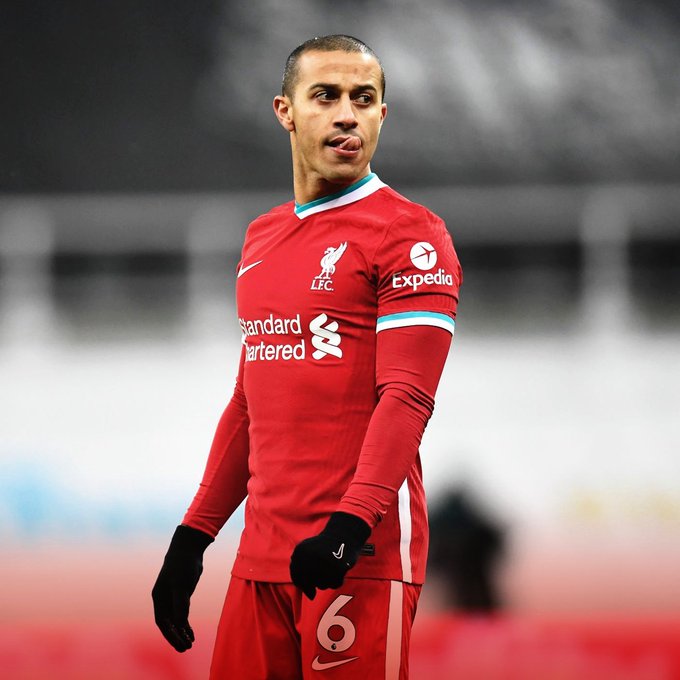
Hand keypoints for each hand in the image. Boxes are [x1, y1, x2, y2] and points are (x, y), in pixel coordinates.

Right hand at [152, 524, 213, 651]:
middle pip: (168, 624)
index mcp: (158, 598)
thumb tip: (180, 624)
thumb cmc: (183, 565)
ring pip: (175, 621)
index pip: (163, 622)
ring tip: (190, 644)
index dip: (170, 635)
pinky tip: (191, 634)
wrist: (189, 549)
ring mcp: (172, 598)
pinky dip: (186, 625)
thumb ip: (181, 604)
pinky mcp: (181, 596)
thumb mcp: (182, 584)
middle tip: (185, 649)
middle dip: (175, 637)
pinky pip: (182, 615)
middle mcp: (163, 600)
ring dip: (181, 633)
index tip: (179, 644)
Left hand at [290, 512, 370, 599]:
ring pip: (321, 585)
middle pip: (308, 583)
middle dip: (315, 583)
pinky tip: (340, 570)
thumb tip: (310, 596)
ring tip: (332, 567)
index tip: (309, 583)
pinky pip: (335, 584)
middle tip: (324, 575)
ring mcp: (323, 563)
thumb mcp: (307, 552)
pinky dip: (338, 580)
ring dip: (327, 581)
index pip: (296, 576)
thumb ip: (302, 571)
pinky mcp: (337, 568)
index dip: (302, 583)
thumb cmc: (325, 547)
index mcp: (299, 551)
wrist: (343, 534)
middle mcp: (309, 557)